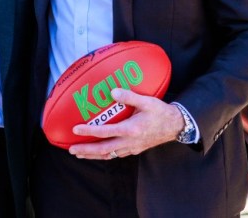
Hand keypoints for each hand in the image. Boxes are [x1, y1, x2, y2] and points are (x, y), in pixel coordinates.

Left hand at [67, 88, 184, 159]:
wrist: (176, 126)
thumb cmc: (160, 112)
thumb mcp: (147, 101)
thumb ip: (129, 96)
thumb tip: (112, 91)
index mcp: (131, 129)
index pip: (105, 132)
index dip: (89, 131)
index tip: (75, 129)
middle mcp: (129, 141)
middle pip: (103, 149)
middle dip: (86, 150)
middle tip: (71, 150)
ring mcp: (132, 147)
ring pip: (109, 155)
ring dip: (93, 155)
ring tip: (79, 154)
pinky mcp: (135, 149)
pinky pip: (116, 155)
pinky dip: (105, 155)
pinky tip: (98, 153)